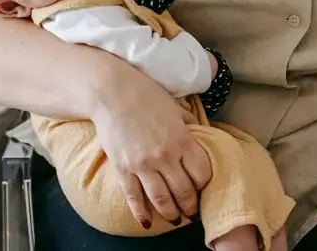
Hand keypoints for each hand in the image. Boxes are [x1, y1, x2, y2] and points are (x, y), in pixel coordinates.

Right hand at [90, 65, 213, 228]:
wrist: (111, 92)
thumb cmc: (146, 96)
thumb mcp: (175, 108)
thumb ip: (189, 125)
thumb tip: (201, 134)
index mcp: (183, 140)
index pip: (202, 174)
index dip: (205, 185)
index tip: (203, 189)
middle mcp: (165, 156)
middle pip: (185, 191)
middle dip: (191, 206)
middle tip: (192, 212)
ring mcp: (143, 164)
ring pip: (162, 199)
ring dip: (171, 213)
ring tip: (175, 219)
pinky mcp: (123, 169)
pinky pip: (134, 197)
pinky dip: (141, 213)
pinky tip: (147, 222)